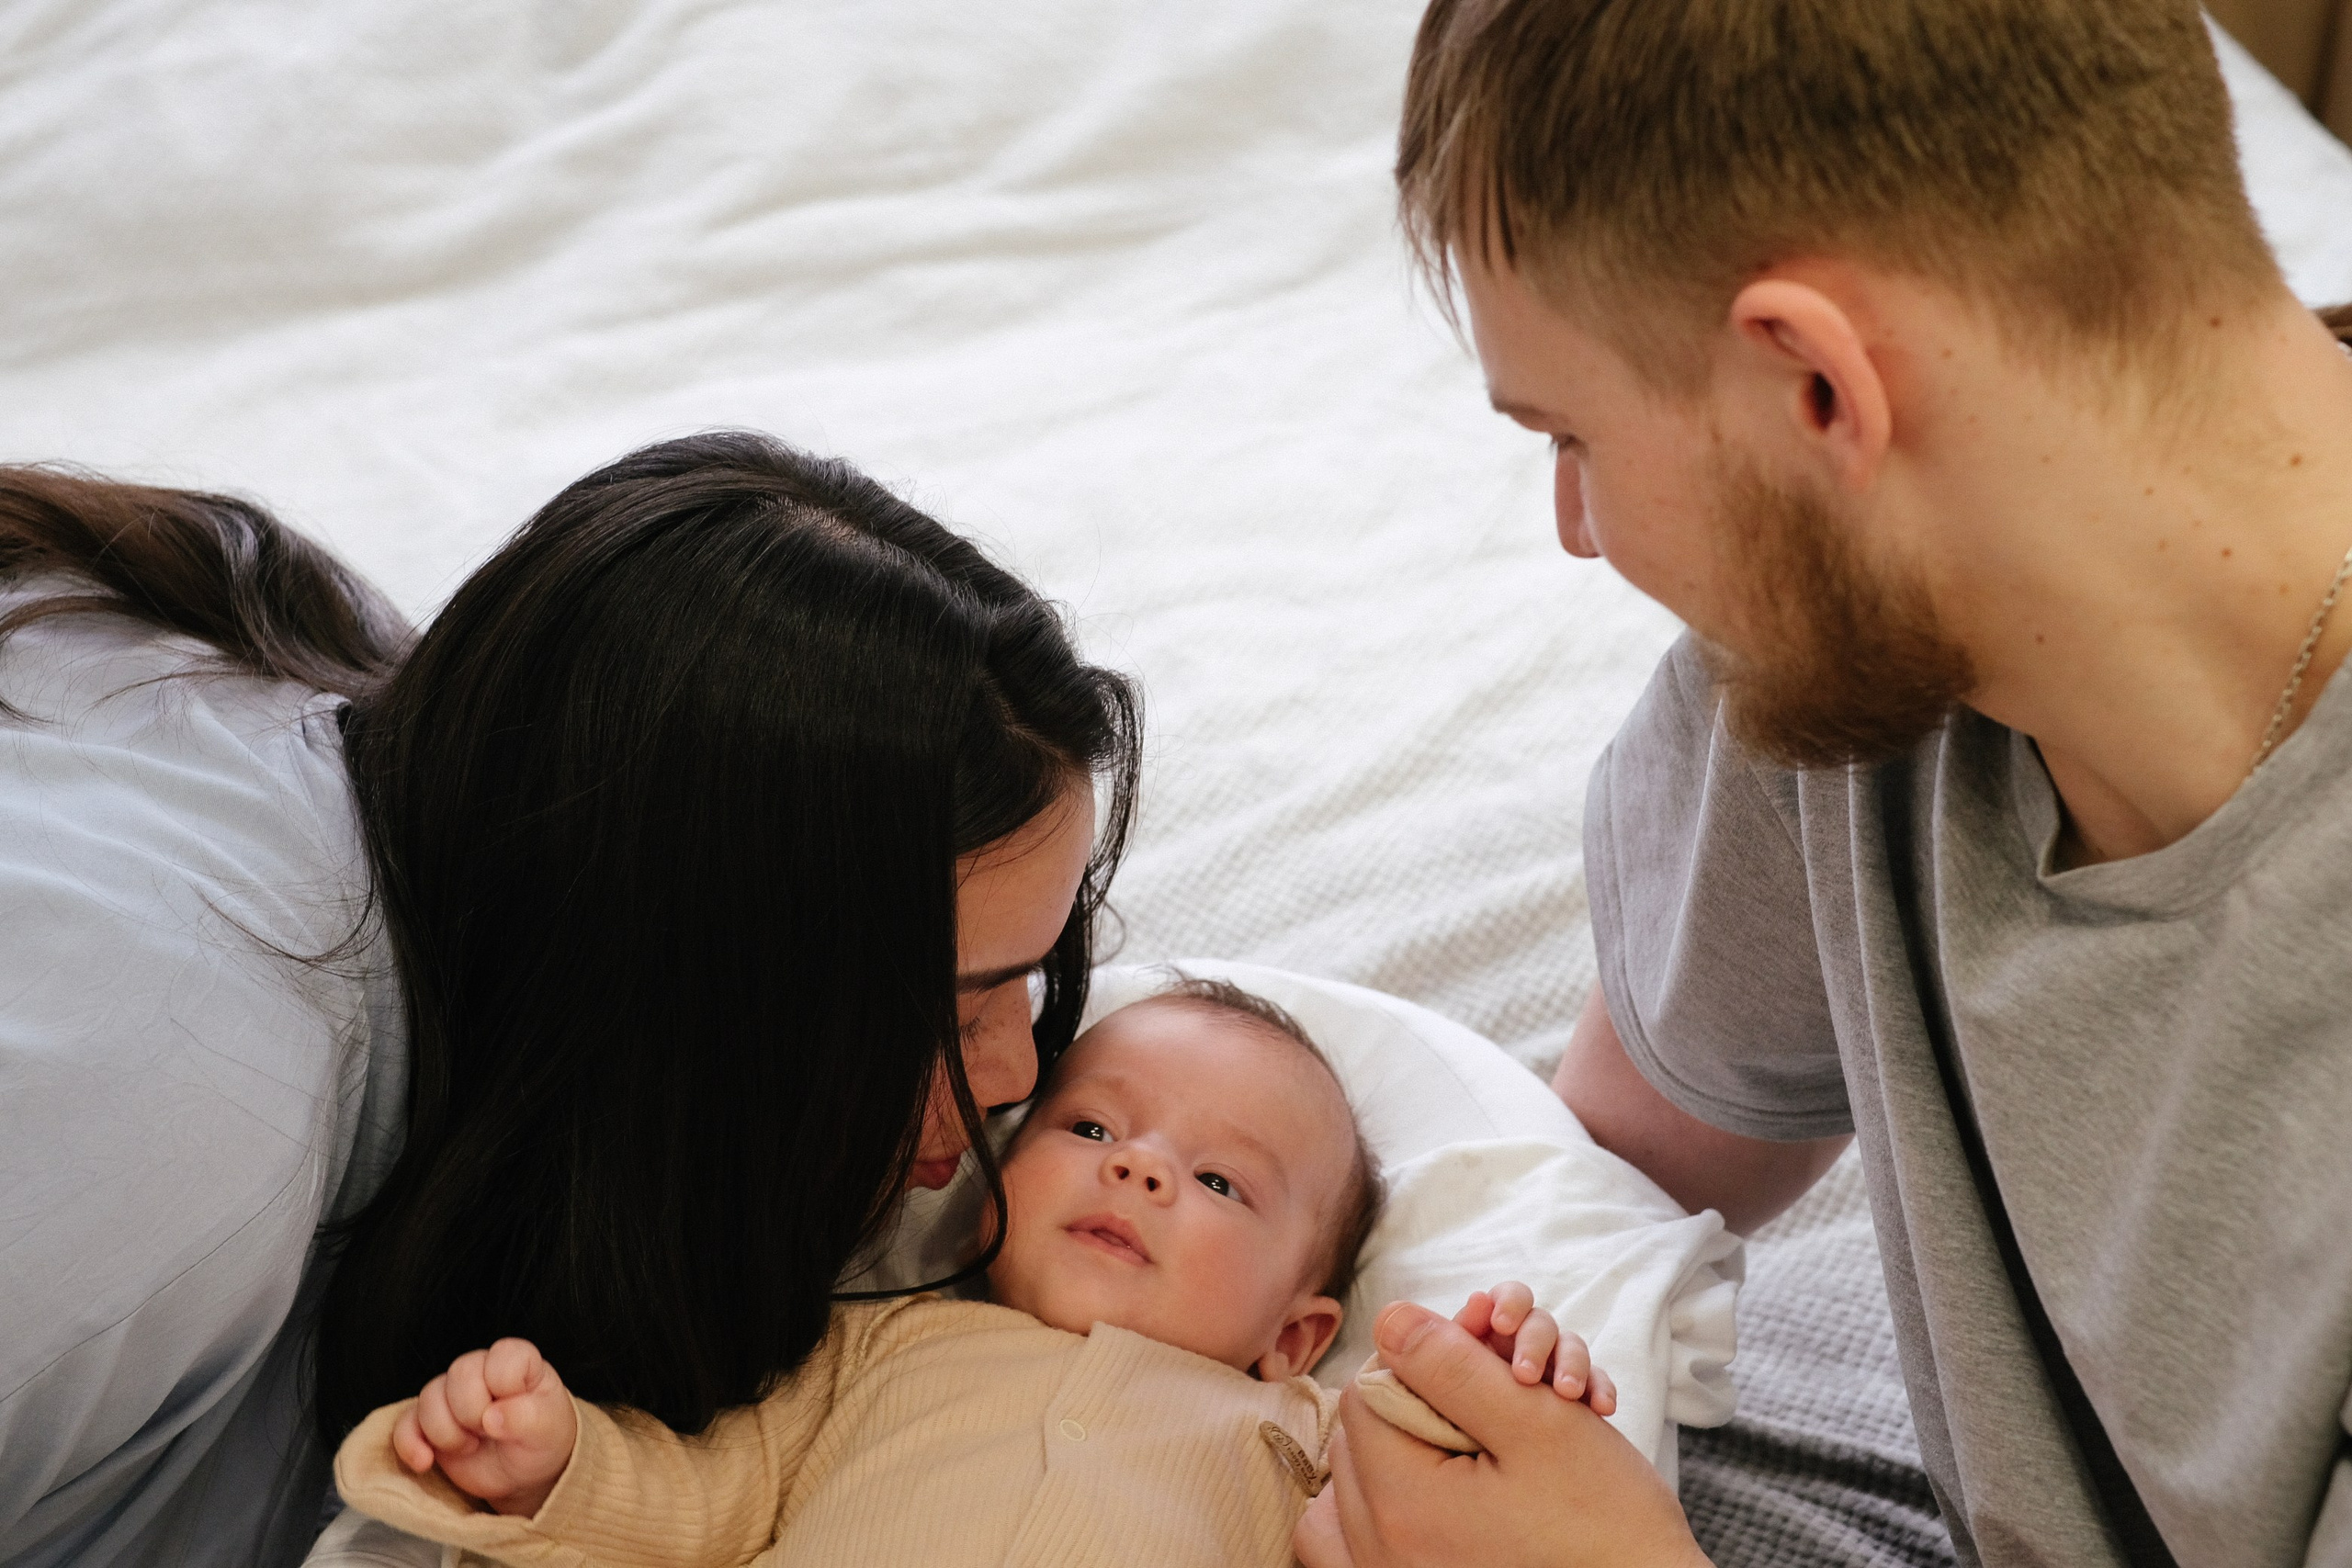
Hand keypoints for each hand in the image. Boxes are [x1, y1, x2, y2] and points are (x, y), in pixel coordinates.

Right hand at [390, 1338, 577, 1516]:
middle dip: (472, 1412)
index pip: (502, 1356)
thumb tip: (493, 1417)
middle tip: (489, 1433)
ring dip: (446, 1431)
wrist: (525, 1475)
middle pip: (459, 1374)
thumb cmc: (543, 1440)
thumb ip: (527, 1417)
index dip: (503, 1386)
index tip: (513, 1412)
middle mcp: (481, 1372)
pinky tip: (425, 1462)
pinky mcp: (429, 1424)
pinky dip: (409, 1444)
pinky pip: (405, 1424)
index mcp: (517, 1362)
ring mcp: (452, 1397)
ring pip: (429, 1397)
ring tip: (470, 1448)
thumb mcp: (548, 1429)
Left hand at [1295, 1302, 1708, 1567]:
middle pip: (1360, 1441)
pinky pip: (1357, 1545)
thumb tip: (1390, 1320)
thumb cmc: (1606, 1522)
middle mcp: (1380, 1552)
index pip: (1367, 1395)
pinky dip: (1383, 1508)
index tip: (1479, 1364)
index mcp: (1403, 1504)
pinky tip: (1429, 1489)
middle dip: (1416, 1405)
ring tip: (1461, 1442)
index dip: (1421, 1362)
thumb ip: (1451, 1365)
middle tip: (1489, 1404)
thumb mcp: (1535, 1422)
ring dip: (1397, 1453)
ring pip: (1355, 1491)